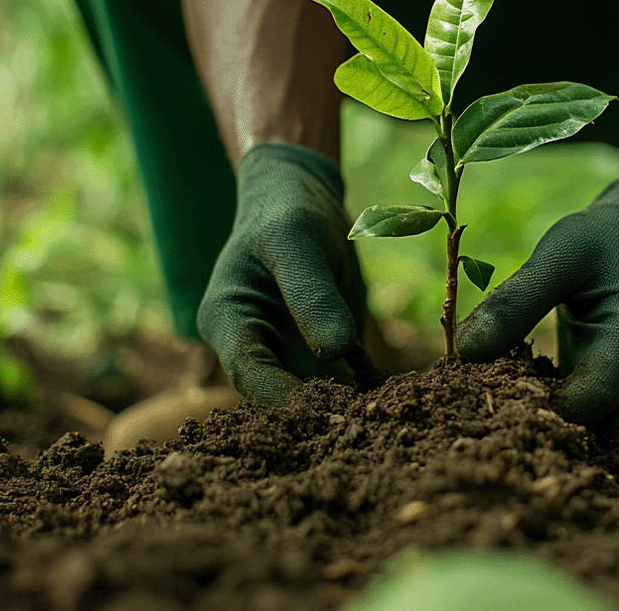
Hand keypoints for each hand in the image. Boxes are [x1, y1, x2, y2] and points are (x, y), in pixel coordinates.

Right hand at [197, 143, 368, 404]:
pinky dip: (359, 391)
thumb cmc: (287, 213)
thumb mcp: (298, 243)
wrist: (299, 200)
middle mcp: (247, 345)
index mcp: (225, 319)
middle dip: (319, 409)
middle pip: (276, 394)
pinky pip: (334, 383)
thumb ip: (313, 296)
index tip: (330, 412)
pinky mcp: (311, 355)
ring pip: (308, 396)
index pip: (249, 373)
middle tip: (370, 419)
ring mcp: (279, 353)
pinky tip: (393, 397)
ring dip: (343, 407)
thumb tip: (335, 353)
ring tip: (386, 412)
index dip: (286, 397)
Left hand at [457, 174, 618, 439]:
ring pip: (592, 439)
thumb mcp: (556, 256)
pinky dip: (561, 416)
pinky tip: (528, 387)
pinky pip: (594, 428)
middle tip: (491, 391)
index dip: (533, 406)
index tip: (487, 385)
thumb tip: (464, 353)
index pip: (585, 406)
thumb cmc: (597, 244)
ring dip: (550, 423)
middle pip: (590, 434)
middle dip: (539, 422)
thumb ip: (515, 303)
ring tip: (509, 387)